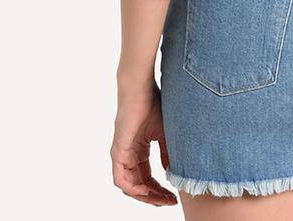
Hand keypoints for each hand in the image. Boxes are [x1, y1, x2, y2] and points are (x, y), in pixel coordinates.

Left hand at [111, 82, 176, 206]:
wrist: (141, 90)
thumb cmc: (154, 104)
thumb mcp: (165, 134)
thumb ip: (167, 153)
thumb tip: (171, 172)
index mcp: (138, 150)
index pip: (147, 178)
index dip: (160, 190)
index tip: (174, 195)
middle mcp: (128, 155)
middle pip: (139, 186)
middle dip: (155, 197)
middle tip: (170, 201)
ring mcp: (121, 155)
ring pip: (130, 187)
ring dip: (146, 196)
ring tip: (162, 199)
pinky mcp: (117, 153)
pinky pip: (121, 180)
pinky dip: (134, 189)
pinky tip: (147, 191)